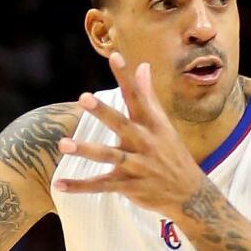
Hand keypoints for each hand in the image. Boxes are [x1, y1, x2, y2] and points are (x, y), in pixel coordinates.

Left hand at [54, 52, 207, 219]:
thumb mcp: (163, 124)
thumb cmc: (172, 154)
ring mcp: (137, 165)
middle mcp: (144, 142)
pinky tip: (59, 185)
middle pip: (121, 124)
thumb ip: (149, 95)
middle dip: (103, 111)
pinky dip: (81, 186)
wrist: (191, 194)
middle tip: (83, 97)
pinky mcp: (129, 186)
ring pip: (109, 155)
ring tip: (63, 144)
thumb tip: (143, 66)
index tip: (114, 56)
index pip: (138, 96)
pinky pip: (101, 185)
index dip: (125, 77)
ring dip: (86, 150)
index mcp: (152, 125)